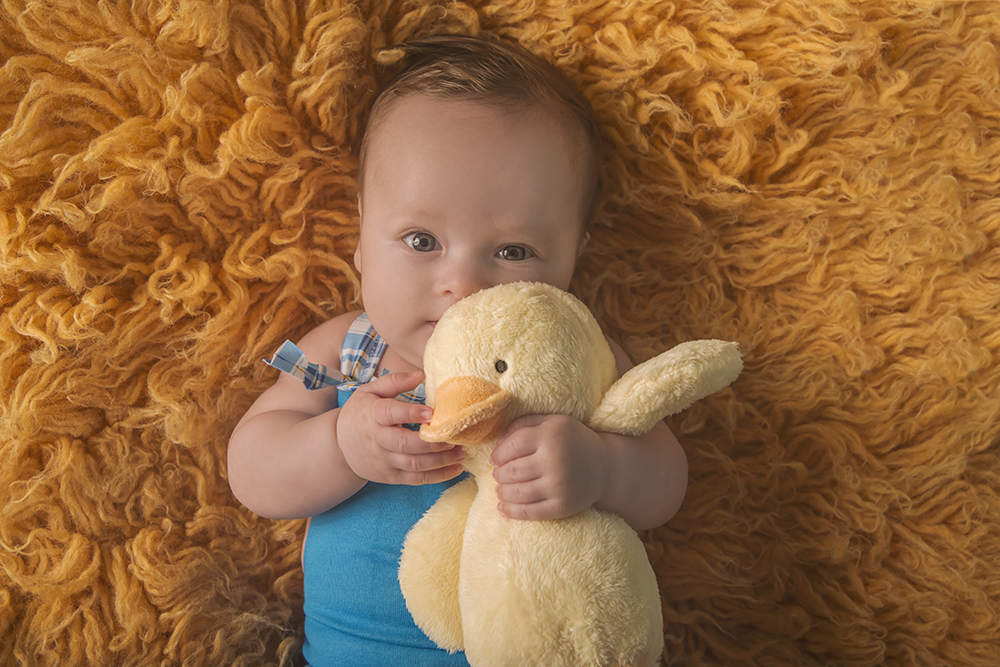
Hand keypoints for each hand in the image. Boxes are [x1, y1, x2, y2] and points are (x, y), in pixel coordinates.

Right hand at [337, 371, 464, 484]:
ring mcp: (384, 461)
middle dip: (432, 442)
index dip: (410, 413)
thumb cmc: (360, 413)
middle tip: (455, 436)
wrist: (339, 446)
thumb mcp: (370, 391)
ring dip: (441, 461)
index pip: (390, 413)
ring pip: (413, 464)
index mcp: (373, 415)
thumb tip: (420, 375)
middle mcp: (378, 440)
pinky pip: (416, 479)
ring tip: (462, 452)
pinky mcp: (391, 477)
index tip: (431, 412)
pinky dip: (438, 476)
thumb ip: (394, 381)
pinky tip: (456, 468)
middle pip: (405, 444)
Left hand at [489, 414, 609, 520]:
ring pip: (517, 493)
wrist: (605, 466)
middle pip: (511, 471)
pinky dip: (512, 512)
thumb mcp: (551, 422)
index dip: (498, 455)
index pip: (512, 446)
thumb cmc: (571, 441)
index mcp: (550, 435)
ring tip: (500, 490)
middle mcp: (554, 460)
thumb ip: (523, 424)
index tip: (494, 460)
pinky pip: (530, 512)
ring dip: (502, 492)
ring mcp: (559, 485)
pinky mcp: (562, 506)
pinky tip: (502, 508)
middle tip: (498, 475)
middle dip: (499, 475)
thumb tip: (497, 444)